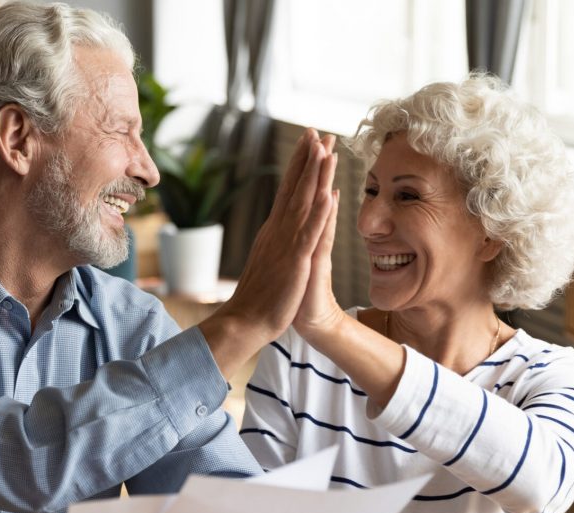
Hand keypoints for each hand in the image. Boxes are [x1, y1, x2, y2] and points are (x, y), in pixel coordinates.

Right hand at [199, 130, 338, 377]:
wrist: (245, 321)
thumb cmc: (260, 296)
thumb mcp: (270, 261)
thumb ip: (276, 241)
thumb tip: (280, 227)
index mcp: (274, 230)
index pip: (288, 190)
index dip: (299, 165)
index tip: (309, 142)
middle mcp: (278, 230)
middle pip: (295, 187)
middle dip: (308, 158)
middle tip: (318, 131)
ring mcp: (286, 243)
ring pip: (303, 202)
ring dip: (315, 175)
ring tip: (326, 150)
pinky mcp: (295, 260)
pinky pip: (309, 232)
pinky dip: (319, 212)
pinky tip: (328, 194)